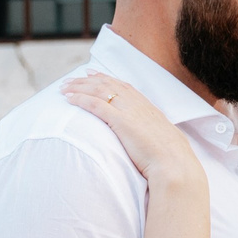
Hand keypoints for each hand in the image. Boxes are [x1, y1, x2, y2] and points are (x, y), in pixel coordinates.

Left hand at [63, 72, 198, 184]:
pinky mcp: (120, 121)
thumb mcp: (163, 139)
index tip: (92, 74)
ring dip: (79, 87)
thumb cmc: (170, 158)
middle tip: (71, 80)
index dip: (105, 78)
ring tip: (64, 88)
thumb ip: (152, 134)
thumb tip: (148, 140)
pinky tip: (69, 99)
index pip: (122, 86)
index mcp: (147, 107)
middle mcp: (137, 103)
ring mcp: (129, 110)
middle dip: (86, 80)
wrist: (174, 163)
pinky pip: (96, 104)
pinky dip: (81, 99)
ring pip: (99, 90)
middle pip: (107, 84)